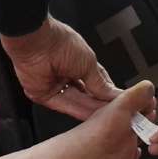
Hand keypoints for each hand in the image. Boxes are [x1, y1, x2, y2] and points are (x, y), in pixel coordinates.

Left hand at [0, 17, 125, 120]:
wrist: (37, 41)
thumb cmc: (61, 42)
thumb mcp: (88, 63)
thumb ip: (100, 83)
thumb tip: (113, 94)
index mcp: (78, 63)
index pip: (96, 84)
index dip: (107, 94)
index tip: (120, 104)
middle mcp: (66, 75)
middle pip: (86, 95)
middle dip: (100, 104)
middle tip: (117, 114)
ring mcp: (55, 85)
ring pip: (76, 102)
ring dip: (92, 110)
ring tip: (108, 117)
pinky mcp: (43, 95)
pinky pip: (63, 105)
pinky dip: (78, 111)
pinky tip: (92, 116)